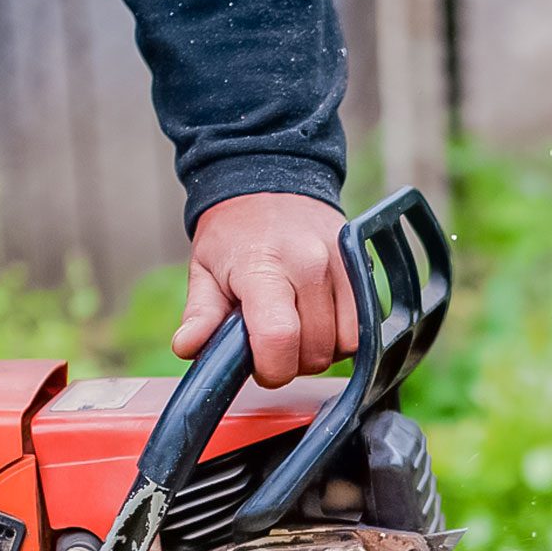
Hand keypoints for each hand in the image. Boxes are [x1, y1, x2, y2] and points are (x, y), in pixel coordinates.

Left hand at [175, 192, 358, 388]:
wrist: (271, 182)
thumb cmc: (234, 233)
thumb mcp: (204, 270)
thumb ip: (200, 314)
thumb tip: (187, 348)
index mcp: (263, 265)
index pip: (279, 338)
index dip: (272, 369)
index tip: (261, 368)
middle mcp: (310, 264)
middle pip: (315, 351)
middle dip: (293, 363)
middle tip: (273, 345)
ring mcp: (342, 265)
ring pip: (345, 345)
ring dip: (321, 352)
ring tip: (297, 332)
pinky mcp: (363, 269)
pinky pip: (364, 327)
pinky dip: (343, 338)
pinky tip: (320, 324)